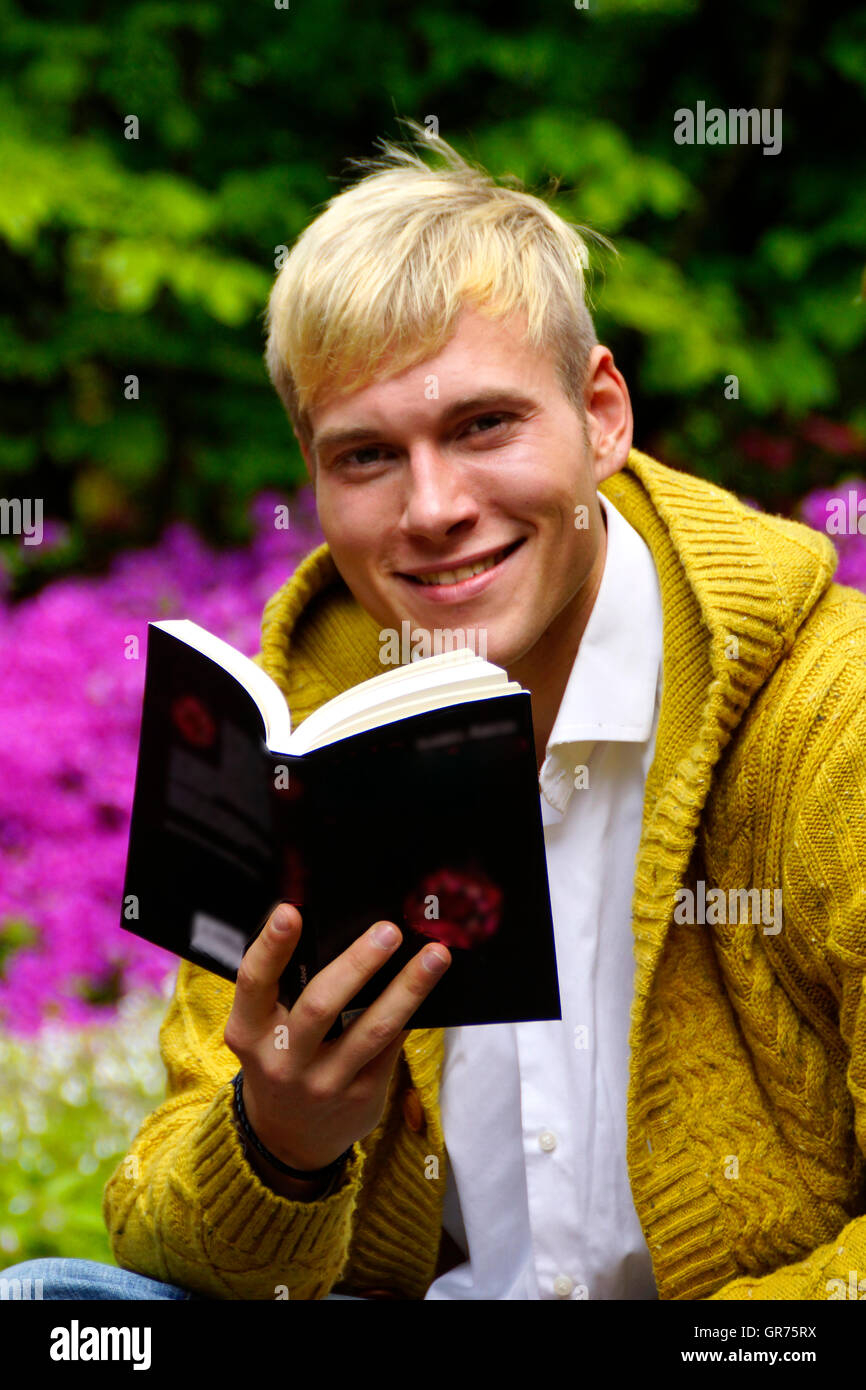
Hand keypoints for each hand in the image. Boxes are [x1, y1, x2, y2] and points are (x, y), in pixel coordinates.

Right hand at [223, 902, 450, 1176]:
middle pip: (321, 1005)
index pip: (255, 983)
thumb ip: (284, 991)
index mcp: (249, 1032)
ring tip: (434, 955)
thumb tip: (336, 932)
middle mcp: (283, 1061)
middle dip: (358, 963)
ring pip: (372, 1029)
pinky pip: (392, 1047)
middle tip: (389, 930)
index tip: (289, 912)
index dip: (270, 947)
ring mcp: (324, 1082)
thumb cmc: (278, 1060)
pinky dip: (411, 1013)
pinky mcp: (361, 1096)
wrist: (287, 1140)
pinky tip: (431, 989)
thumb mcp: (261, 1032)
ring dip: (408, 988)